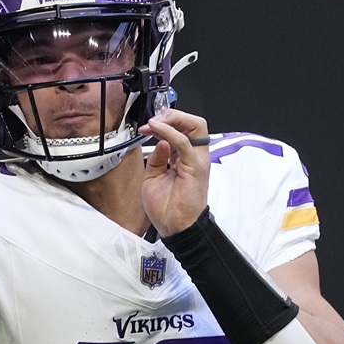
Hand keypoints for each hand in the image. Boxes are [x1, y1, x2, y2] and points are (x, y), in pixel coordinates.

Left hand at [138, 109, 210, 236]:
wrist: (173, 228)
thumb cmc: (165, 207)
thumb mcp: (153, 177)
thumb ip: (156, 158)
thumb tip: (159, 140)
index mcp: (185, 157)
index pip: (183, 128)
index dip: (165, 122)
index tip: (146, 126)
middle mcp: (194, 156)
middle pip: (193, 122)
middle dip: (172, 115)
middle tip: (153, 121)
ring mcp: (197, 160)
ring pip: (195, 125)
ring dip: (173, 119)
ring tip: (155, 123)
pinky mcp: (195, 167)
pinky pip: (185, 142)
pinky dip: (170, 132)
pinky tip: (158, 130)